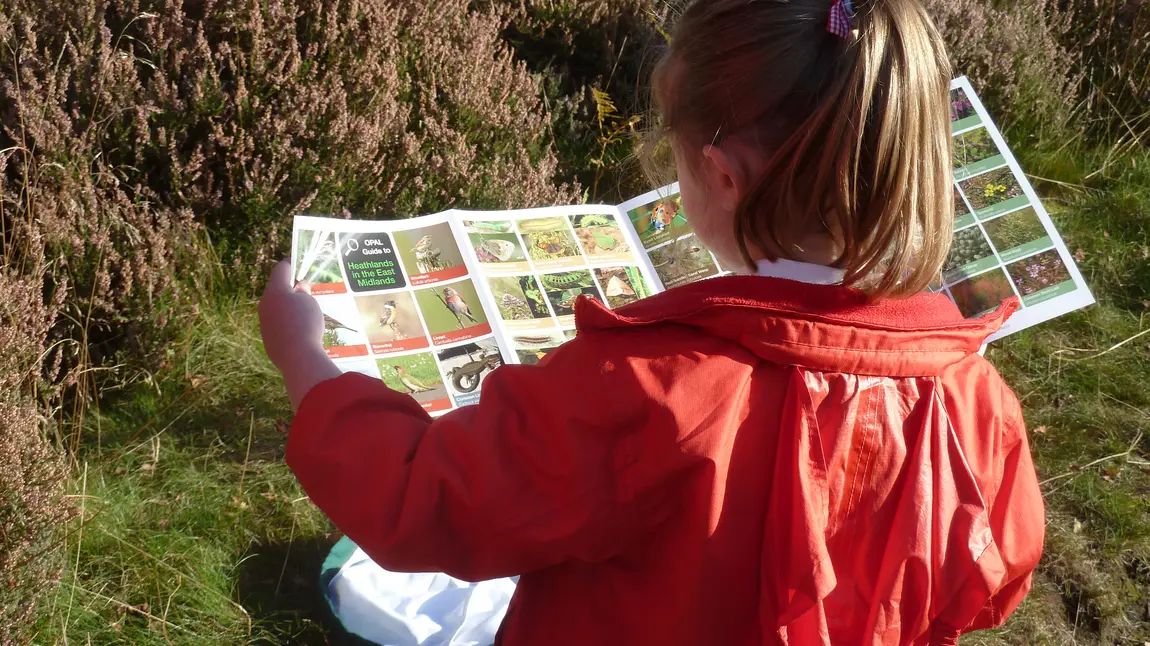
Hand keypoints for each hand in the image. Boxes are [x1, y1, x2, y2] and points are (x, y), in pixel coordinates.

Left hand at [260, 261, 341, 410]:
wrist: (297, 357)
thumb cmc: (306, 323)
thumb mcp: (310, 303)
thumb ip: (303, 293)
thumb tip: (299, 288)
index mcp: (275, 291)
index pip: (281, 269)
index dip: (292, 264)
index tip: (300, 263)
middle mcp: (265, 303)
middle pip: (277, 289)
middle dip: (291, 288)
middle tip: (306, 291)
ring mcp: (264, 321)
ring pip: (276, 307)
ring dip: (288, 306)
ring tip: (305, 312)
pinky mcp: (267, 337)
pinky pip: (277, 324)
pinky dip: (287, 322)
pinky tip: (300, 330)